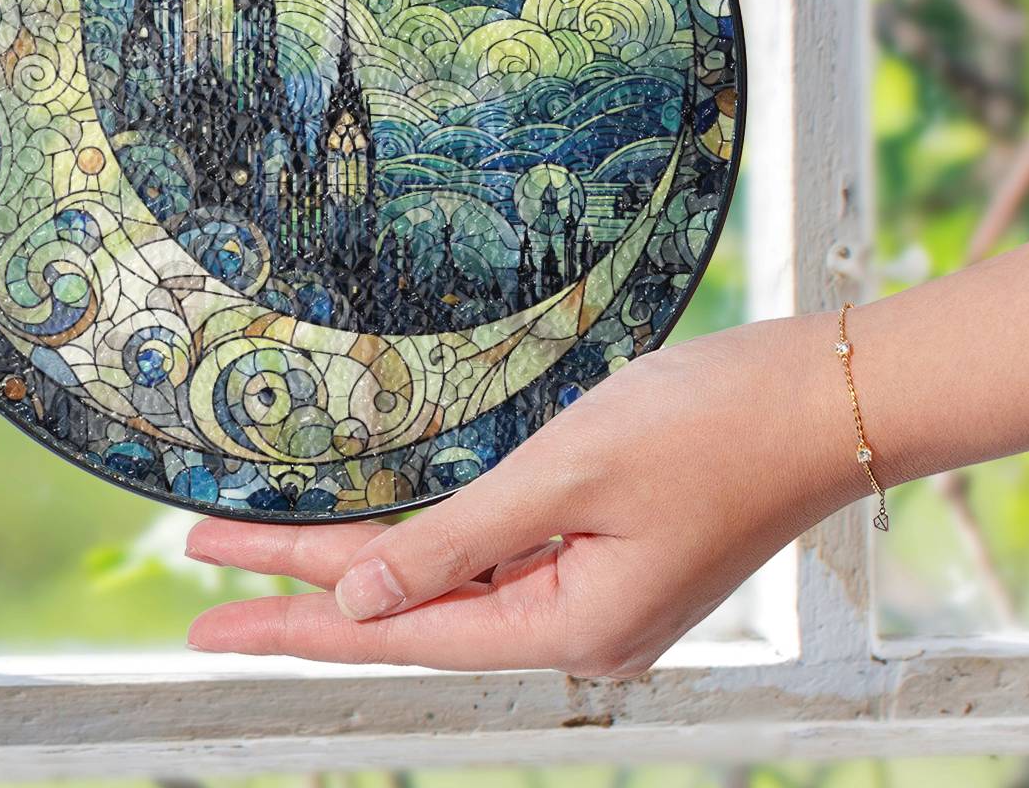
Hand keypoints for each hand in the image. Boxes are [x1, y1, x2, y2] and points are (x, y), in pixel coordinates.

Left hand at [184, 315, 853, 675]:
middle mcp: (579, 632)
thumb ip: (457, 539)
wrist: (825, 397)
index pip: (395, 625)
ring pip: (452, 591)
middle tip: (202, 591)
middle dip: (307, 596)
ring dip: (364, 572)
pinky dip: (432, 551)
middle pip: (412, 617)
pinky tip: (392, 543)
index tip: (204, 597)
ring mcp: (600, 598)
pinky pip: (497, 564)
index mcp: (568, 628)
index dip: (293, 603)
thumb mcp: (566, 472)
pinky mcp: (616, 558)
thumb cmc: (707, 422)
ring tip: (272, 562)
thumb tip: (359, 598)